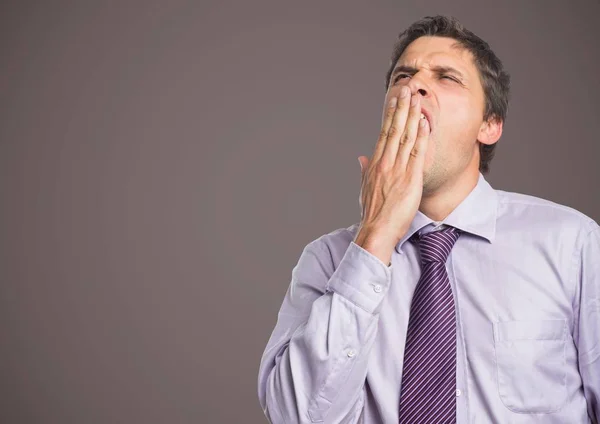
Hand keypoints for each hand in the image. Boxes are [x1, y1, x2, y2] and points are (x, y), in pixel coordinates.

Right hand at [354, 87, 429, 261]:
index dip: (390, 115)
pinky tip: (425, 122)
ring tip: (416, 98)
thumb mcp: (364, 189)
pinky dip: (421, 136)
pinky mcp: (410, 179)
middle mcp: (385, 163)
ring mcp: (397, 170)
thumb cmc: (371, 214)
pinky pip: (417, 153)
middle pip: (394, 130)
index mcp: (375, 165)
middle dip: (401, 108)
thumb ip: (364, 171)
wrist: (376, 230)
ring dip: (412, 115)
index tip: (394, 101)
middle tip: (406, 89)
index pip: (383, 134)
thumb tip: (361, 157)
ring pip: (405, 137)